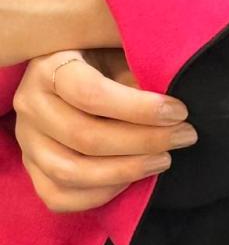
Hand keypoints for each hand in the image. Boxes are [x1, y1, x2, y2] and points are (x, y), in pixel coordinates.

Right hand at [13, 48, 197, 212]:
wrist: (77, 70)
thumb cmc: (106, 55)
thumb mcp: (120, 47)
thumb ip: (140, 65)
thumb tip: (174, 100)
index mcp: (50, 66)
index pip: (91, 93)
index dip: (140, 108)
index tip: (179, 111)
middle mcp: (30, 105)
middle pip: (85, 137)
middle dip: (144, 141)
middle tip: (185, 135)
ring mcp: (27, 141)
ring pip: (70, 172)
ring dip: (126, 171)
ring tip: (164, 159)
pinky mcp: (32, 168)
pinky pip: (58, 196)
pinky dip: (99, 194)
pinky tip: (133, 179)